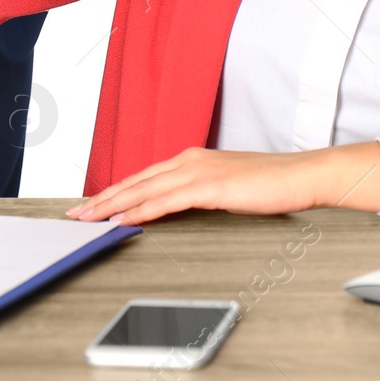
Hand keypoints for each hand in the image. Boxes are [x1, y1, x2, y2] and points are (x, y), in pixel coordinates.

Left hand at [64, 144, 379, 225]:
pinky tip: (123, 220)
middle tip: (76, 214)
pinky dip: (140, 210)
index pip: (145, 177)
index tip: (94, 205)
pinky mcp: (208, 185)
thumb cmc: (273, 184)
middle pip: (136, 181)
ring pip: (143, 189)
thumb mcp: (230, 187)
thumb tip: (185, 208)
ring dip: (111, 205)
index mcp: (193, 160)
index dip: (116, 191)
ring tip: (88, 220)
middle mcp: (189, 160)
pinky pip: (165, 200)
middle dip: (103, 199)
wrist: (303, 175)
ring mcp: (197, 171)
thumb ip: (204, 194)